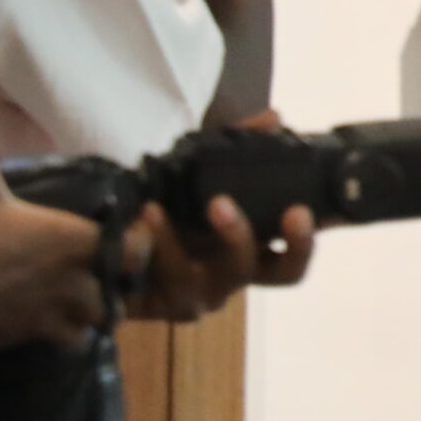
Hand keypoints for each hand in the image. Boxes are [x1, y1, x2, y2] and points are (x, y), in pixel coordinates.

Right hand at [0, 144, 135, 356]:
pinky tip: (45, 323)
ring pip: (91, 325)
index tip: (125, 236)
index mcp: (71, 243)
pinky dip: (60, 338)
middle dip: (111, 288)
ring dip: (87, 315)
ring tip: (74, 302)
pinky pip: (60, 345)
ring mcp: (49, 315)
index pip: (136, 250)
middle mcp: (71, 283)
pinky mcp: (25, 338)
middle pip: (116, 296)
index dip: (137, 244)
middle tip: (95, 274)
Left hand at [125, 112, 316, 321]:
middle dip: (298, 244)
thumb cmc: (160, 205)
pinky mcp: (172, 303)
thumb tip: (275, 117)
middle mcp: (239, 270)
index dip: (318, 229)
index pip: (299, 242)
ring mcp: (209, 291)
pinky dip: (164, 242)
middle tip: (295, 212)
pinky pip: (177, 276)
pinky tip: (150, 215)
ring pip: (232, 273)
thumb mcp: (195, 168)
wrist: (100, 241)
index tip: (321, 205)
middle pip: (288, 272)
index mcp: (254, 243)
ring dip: (228, 235)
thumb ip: (236, 143)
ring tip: (209, 202)